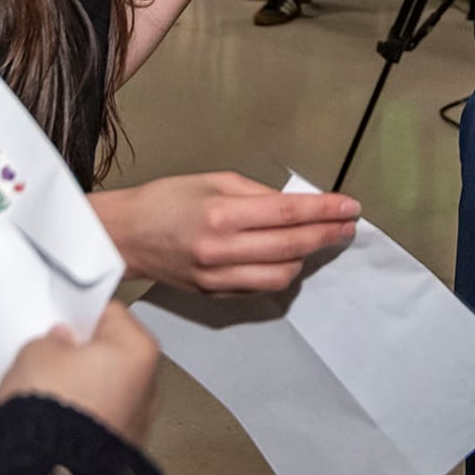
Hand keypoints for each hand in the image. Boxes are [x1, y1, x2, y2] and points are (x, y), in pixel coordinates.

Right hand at [0, 303, 160, 447]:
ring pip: (62, 397)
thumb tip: (54, 344)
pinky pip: (58, 427)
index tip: (48, 316)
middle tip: (6, 360)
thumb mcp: (38, 351)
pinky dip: (25, 423)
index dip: (71, 313)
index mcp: (137, 351)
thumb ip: (46, 339)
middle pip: (79, 362)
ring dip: (20, 394)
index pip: (105, 316)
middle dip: (34, 363)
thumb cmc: (57, 409)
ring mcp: (118, 425)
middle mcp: (137, 389)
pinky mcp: (96, 455)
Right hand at [94, 172, 359, 291]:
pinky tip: (286, 256)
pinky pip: (261, 287)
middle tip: (347, 224)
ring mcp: (218, 277)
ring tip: (317, 239)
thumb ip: (258, 194)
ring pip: (282, 275)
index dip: (326, 210)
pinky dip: (280, 272)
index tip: (351, 207)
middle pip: (292, 246)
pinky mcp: (214, 294)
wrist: (124, 236)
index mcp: (222, 213)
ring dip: (306, 257)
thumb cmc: (166, 201)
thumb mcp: (214, 180)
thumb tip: (297, 205)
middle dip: (327, 234)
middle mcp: (221, 249)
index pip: (289, 213)